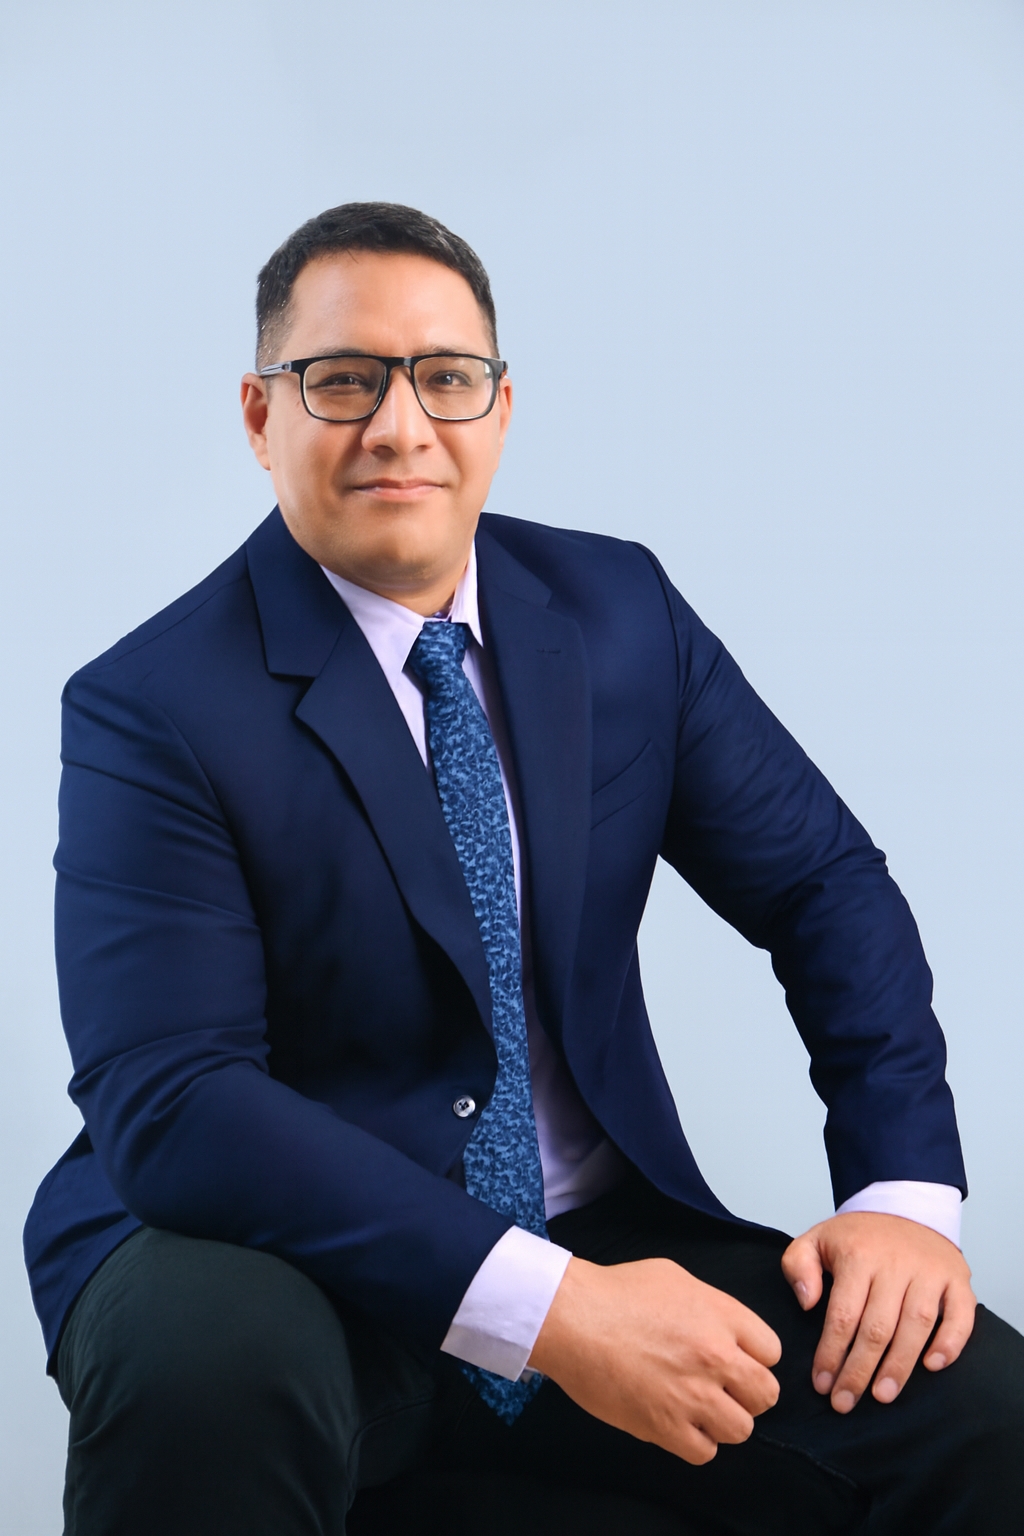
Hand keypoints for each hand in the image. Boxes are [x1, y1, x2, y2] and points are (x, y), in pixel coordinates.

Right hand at [527, 1256, 780, 1463]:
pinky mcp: (665, 1425)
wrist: (571, 1318)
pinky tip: (677, 1423)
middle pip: (766, 1394)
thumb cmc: (616, 1292)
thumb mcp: (675, 1278)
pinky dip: (695, 1442)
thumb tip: (727, 1330)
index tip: (736, 1359)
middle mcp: (715, 1355)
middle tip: (723, 1388)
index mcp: (721, 1314)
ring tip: (698, 1408)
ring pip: (741, 1429)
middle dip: (748, 1393)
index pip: (772, 1351)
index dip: (754, 1357)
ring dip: (723, 1420)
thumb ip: (711, 1306)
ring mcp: (692, 1394)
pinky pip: (705, 1452)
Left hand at [781, 1212, 975, 1413]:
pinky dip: (950, 1343)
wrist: (904, 1205)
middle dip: (860, 1370)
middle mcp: (895, 1263)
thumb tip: (807, 1304)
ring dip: (899, 1365)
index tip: (821, 1384)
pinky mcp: (956, 1279)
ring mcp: (929, 1271)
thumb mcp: (816, 1239)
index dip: (831, 1353)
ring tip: (882, 1395)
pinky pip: (960, 1315)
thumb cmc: (858, 1235)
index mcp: (857, 1255)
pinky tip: (933, 1366)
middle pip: (877, 1327)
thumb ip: (798, 1266)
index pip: (842, 1314)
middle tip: (845, 1402)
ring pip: (916, 1325)